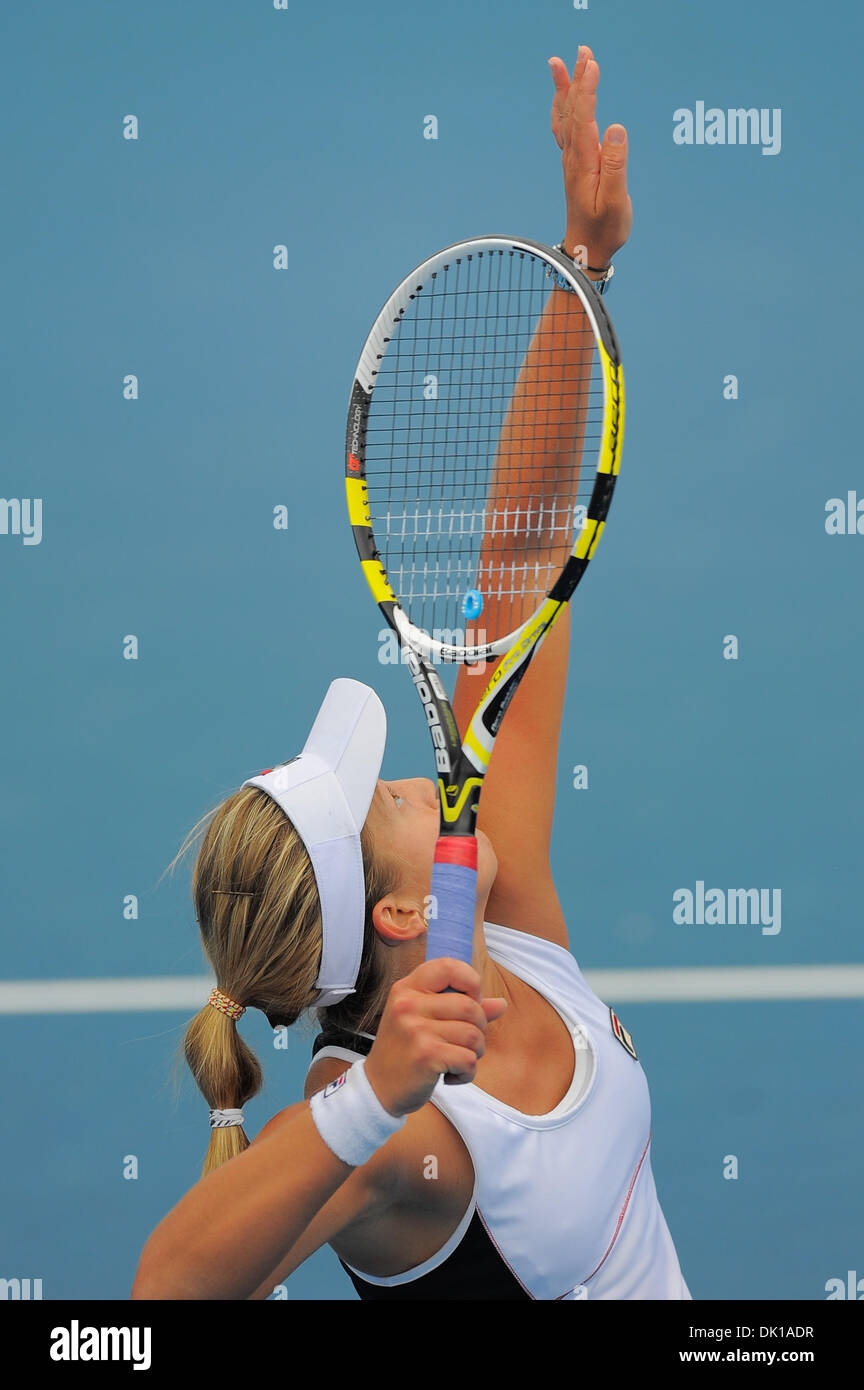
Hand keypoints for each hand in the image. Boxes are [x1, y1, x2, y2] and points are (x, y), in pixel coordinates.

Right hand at [364, 958, 506, 1115]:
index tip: (471, 1002)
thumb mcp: (424, 1020)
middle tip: (464, 1043)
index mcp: (407, 988)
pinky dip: (467, 1073)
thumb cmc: (405, 1050)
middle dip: (478, 1028)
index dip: (471, 982)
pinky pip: (469, 1059)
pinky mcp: (425, 1055)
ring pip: (473, 1034)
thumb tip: (501, 1004)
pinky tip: (451, 1076)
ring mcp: (415, 1029)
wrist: (378, 1088)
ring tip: (456, 1060)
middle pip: (470, 1006)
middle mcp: (408, 1004)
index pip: (449, 966)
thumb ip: (462, 1007)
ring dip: (474, 1052)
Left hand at [549, 47, 631, 268]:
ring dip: (567, 89)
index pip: (584, 118)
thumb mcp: (616, 201)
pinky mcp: (575, 165)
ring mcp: (572, 161)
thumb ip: (616, 164)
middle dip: (577, 79)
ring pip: (566, 117)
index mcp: (584, 163)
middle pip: (573, 111)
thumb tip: (616, 128)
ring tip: (564, 62)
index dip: (587, 89)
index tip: (592, 64)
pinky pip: (565, 129)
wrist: (585, 250)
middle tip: (582, 51)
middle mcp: (573, 158)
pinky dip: (563, 109)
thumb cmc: (604, 229)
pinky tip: (562, 99)